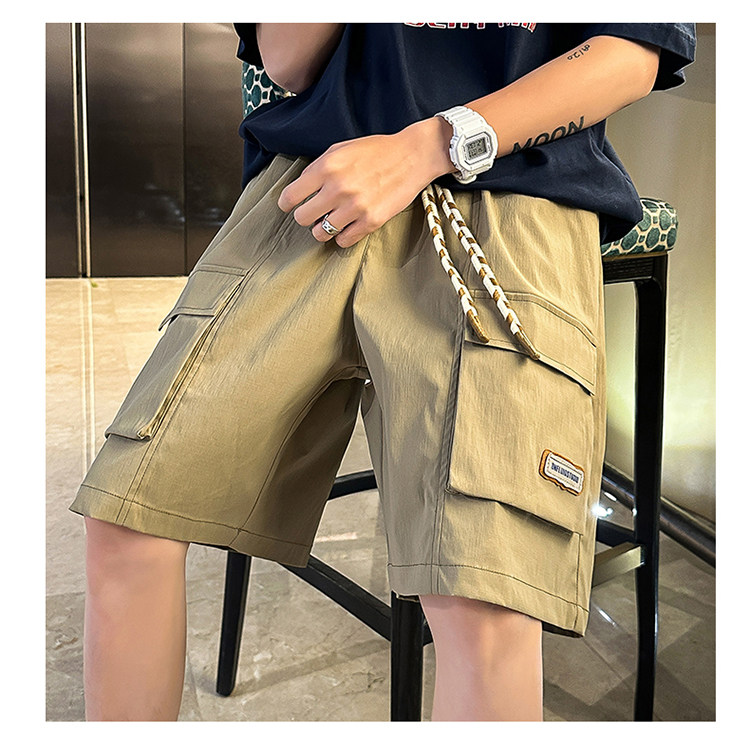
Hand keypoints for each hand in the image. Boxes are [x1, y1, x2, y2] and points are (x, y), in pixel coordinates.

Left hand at [277, 117, 452, 247]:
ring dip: (322, 229)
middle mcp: (338, 189)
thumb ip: (318, 168)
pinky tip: (347, 226)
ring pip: (320, 233)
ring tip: (331, 220)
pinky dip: (342, 236)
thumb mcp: (341, 148)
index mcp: (327, 167)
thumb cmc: (376, 151)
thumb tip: (301, 188)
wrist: (412, 157)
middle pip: (302, 218)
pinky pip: (343, 241)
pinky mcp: (370, 222)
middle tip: (314, 212)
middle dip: (305, 216)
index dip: (287, 203)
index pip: (290, 196)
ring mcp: (355, 208)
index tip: (291, 205)